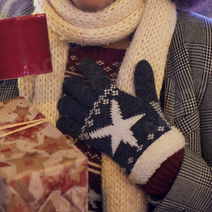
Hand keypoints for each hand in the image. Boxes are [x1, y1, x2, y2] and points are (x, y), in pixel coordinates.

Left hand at [56, 59, 183, 183]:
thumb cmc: (148, 124)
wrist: (146, 149)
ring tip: (67, 102)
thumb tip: (143, 62)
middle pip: (74, 87)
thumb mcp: (149, 100)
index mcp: (110, 92)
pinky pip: (65, 124)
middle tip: (71, 86)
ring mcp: (88, 119)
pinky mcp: (85, 135)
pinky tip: (66, 120)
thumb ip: (144, 81)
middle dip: (70, 84)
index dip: (84, 66)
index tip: (81, 66)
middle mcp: (96, 103)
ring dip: (64, 102)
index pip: (91, 72)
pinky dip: (63, 121)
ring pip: (65, 104)